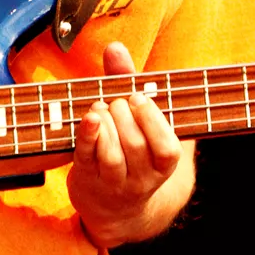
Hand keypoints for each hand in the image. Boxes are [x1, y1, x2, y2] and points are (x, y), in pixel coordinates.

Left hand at [67, 41, 190, 248]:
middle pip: (135, 146)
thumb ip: (127, 81)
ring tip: (100, 108)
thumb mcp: (138, 119)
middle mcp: (141, 180)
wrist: (114, 208)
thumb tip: (114, 47)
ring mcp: (113, 184)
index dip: (152, 121)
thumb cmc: (131, 148)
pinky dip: (88, 136)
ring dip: (106, 124)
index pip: (166, 149)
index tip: (138, 99)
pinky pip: (88, 159)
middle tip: (116, 102)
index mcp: (163, 166)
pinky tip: (89, 117)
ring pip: (112, 156)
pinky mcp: (87, 181)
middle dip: (123, 116)